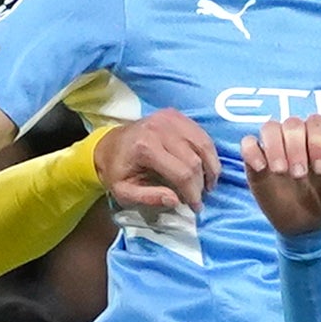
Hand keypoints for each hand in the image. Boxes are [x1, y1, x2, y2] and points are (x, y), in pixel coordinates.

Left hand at [95, 109, 217, 215]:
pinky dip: (208, 152)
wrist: (109, 144)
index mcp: (145, 147)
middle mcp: (159, 128)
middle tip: (200, 197)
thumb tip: (176, 200)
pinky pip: (201, 134)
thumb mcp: (124, 192)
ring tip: (208, 183)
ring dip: (211, 167)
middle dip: (202, 183)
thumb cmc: (117, 171)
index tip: (196, 207)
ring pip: (204, 144)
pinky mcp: (175, 114)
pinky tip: (205, 166)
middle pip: (195, 160)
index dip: (193, 192)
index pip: (182, 172)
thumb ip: (148, 198)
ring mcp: (169, 118)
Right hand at [241, 116, 320, 239]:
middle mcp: (298, 138)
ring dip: (274, 147)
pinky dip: (251, 151)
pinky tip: (261, 168)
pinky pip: (248, 143)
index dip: (318, 141)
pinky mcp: (256, 162)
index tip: (320, 170)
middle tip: (299, 175)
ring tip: (281, 172)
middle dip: (296, 147)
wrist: (309, 225)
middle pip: (292, 123)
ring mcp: (276, 148)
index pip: (317, 123)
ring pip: (269, 127)